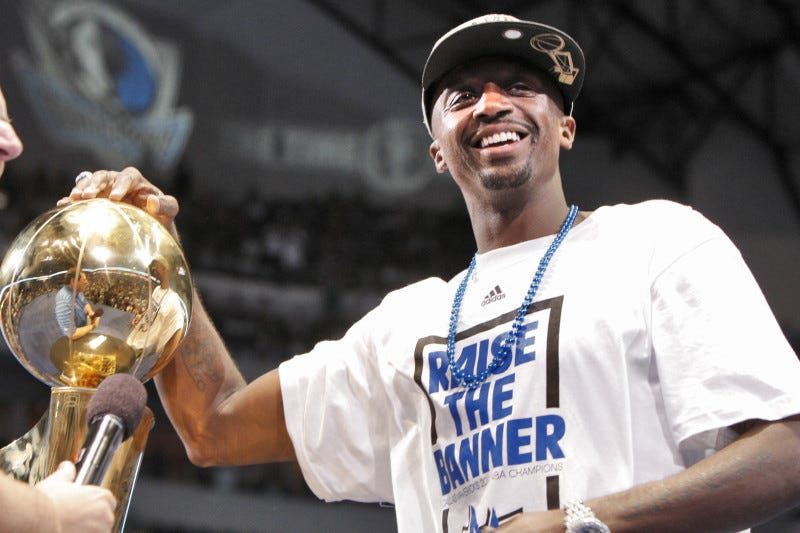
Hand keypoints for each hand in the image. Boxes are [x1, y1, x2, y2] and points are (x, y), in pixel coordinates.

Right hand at [35, 461, 116, 532]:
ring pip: (100, 530)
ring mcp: (100, 530)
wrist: (37, 520)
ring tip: (73, 526)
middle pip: (105, 517)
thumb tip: (66, 467)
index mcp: (101, 497)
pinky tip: (72, 531)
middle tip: (76, 517)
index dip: (94, 504)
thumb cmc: (48, 504)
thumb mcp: (57, 482)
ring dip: (90, 529)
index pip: (108, 501)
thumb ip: (67, 473)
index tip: (84, 507)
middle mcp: (105, 514)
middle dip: (92, 518)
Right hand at [58, 167, 179, 231]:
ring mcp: (103, 190)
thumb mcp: (169, 212)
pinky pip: (79, 197)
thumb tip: (152, 201)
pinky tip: (60, 205)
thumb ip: (166, 205)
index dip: (120, 185)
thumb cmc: (161, 217)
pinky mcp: (93, 200)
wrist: (149, 229)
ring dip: (80, 189)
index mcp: (136, 181)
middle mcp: (117, 182)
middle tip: (87, 196)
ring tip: (73, 199)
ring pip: (89, 182)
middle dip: (95, 185)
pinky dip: (69, 200)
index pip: (127, 177)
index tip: (115, 198)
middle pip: (103, 176)